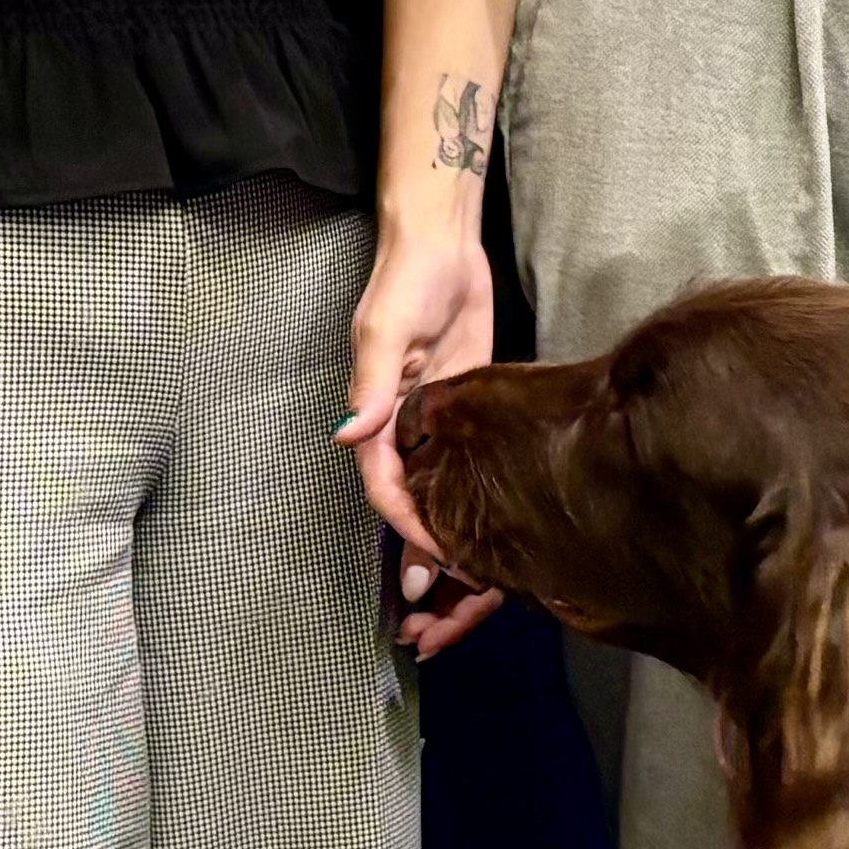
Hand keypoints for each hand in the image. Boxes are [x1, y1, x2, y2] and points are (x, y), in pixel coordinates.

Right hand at [339, 206, 505, 656]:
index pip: (386, 489)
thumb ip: (371, 389)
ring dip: (449, 538)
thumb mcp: (384, 332)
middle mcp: (403, 425)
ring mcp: (436, 417)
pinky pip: (466, 463)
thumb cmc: (407, 278)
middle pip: (410, 504)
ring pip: (440, 493)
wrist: (442, 240)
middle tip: (446, 608)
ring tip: (475, 589)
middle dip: (421, 556)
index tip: (436, 565)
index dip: (408, 531)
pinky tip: (499, 527)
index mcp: (376, 414)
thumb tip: (349, 438)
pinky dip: (475, 498)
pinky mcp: (467, 401)